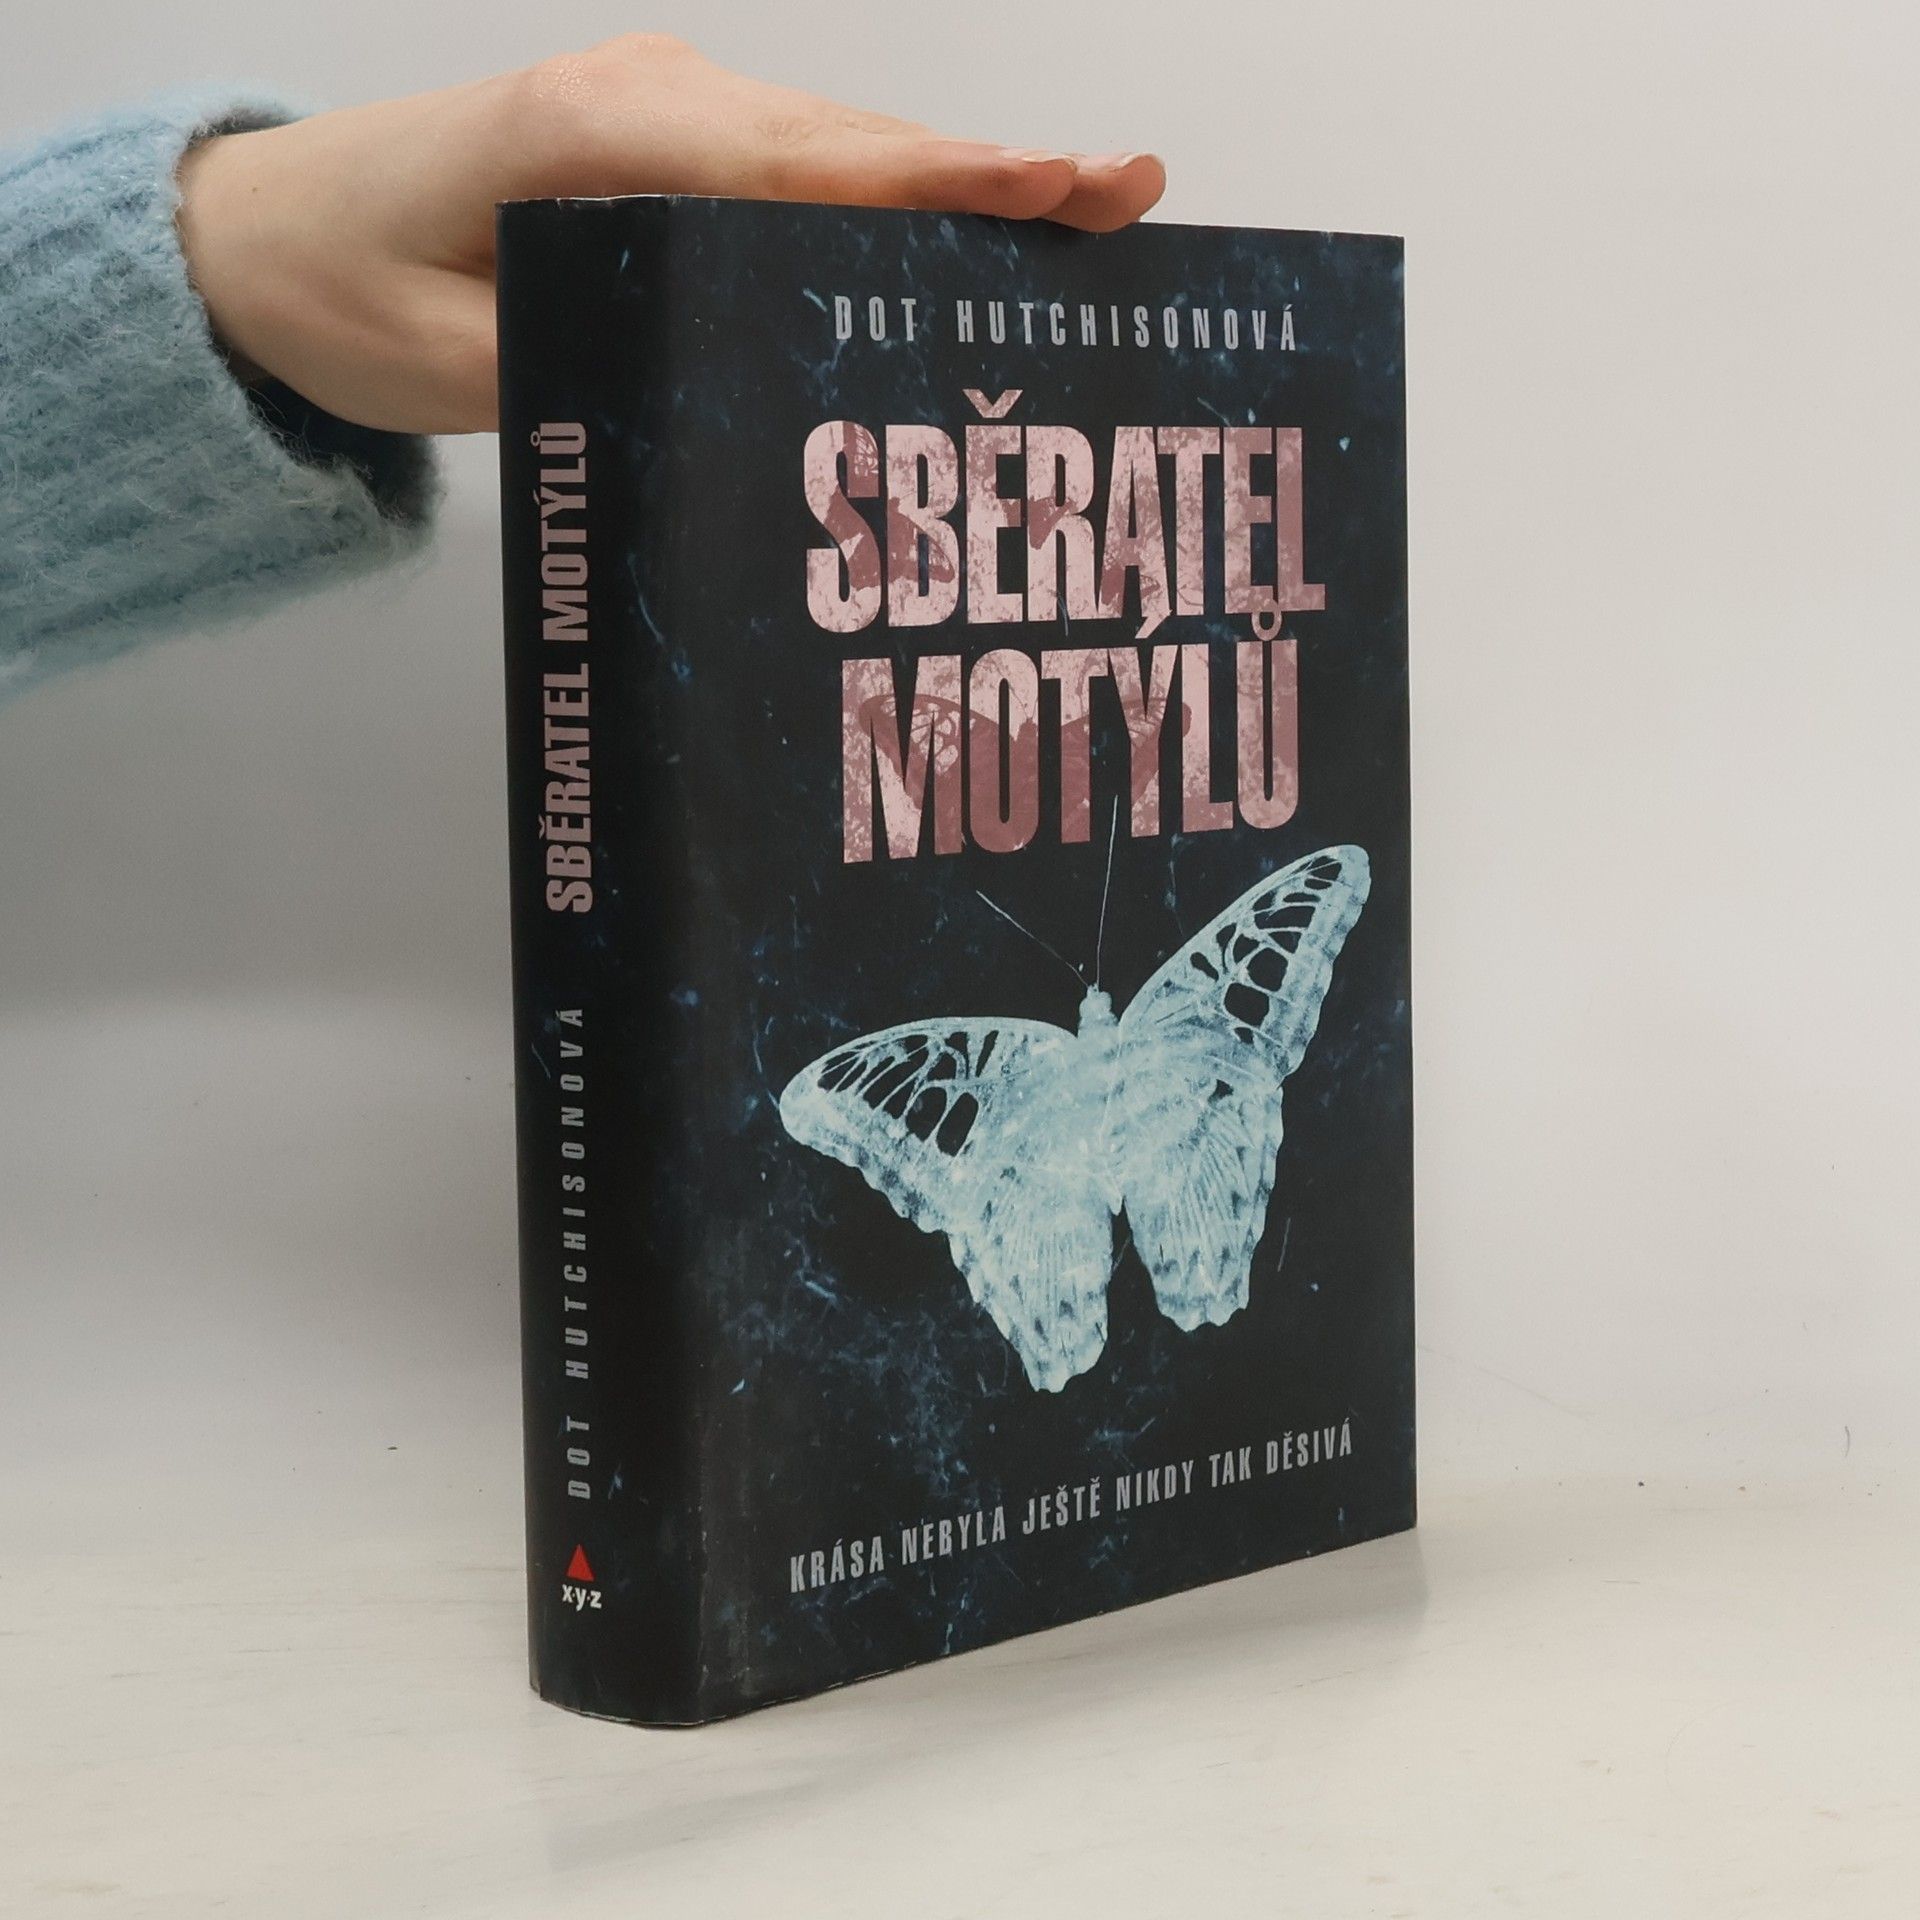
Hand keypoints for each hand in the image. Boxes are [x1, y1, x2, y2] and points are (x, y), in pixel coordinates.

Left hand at [174, 35, 1165, 435]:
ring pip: (833, 146)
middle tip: (1129, 195)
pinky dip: (884, 197)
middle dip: (992, 170)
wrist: (251, 236)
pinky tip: (955, 236)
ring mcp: (655, 109)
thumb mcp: (455, 357)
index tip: (1059, 184)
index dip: (941, 178)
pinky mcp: (657, 144)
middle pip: (848, 139)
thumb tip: (738, 379)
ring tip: (1083, 215)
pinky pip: (792, 166)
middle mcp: (645, 99)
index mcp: (596, 140)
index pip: (804, 163)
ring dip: (955, 180)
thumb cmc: (336, 293)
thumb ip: (596, 356)